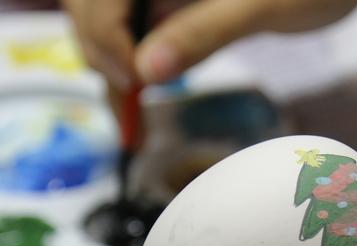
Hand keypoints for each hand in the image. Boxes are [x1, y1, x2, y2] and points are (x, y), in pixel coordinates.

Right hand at [62, 0, 356, 88]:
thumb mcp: (260, 7)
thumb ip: (202, 32)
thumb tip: (146, 70)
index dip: (104, 34)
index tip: (132, 81)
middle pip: (94, 7)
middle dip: (102, 55)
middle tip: (131, 110)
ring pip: (110, 22)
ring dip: (112, 66)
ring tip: (132, 120)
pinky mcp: (174, 2)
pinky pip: (137, 31)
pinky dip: (134, 64)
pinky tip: (140, 98)